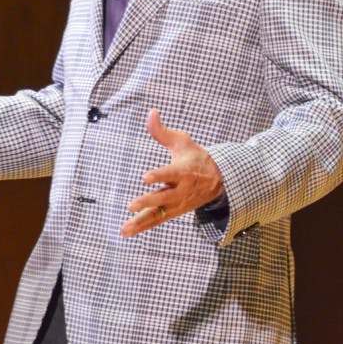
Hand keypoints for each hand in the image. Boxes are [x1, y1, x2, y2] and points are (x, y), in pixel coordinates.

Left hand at [121, 108, 223, 236]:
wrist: (217, 180)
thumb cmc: (194, 157)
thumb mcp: (181, 141)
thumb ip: (162, 131)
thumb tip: (151, 112)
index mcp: (183, 171)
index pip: (170, 174)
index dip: (159, 175)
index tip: (146, 177)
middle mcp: (181, 190)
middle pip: (164, 198)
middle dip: (148, 201)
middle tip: (132, 204)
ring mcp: (177, 204)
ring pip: (158, 214)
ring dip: (141, 222)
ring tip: (124, 229)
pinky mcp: (173, 211)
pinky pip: (157, 221)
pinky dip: (142, 227)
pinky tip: (127, 231)